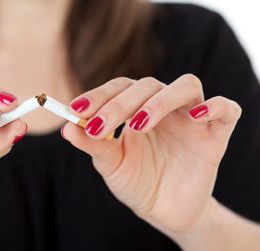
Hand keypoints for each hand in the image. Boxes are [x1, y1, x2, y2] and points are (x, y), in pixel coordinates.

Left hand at [62, 74, 241, 233]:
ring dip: (158, 101)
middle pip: (147, 84)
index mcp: (136, 108)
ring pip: (186, 86)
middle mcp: (163, 107)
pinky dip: (216, 106)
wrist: (164, 211)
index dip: (98, 94)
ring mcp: (191, 119)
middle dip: (119, 104)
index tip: (75, 109)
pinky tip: (197, 116)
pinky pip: (228, 110)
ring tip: (137, 126)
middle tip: (98, 126)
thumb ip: (92, 144)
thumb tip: (66, 127)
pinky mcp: (216, 137)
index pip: (119, 87)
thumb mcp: (111, 164)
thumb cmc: (136, 181)